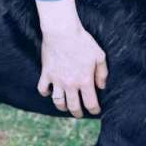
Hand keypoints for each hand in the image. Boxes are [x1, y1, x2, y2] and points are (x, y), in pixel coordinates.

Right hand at [35, 0, 107, 117]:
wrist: (62, 31)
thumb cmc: (83, 42)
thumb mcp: (99, 56)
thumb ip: (102, 73)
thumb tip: (102, 86)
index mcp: (85, 81)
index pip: (90, 103)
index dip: (94, 110)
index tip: (96, 110)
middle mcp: (70, 84)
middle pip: (73, 106)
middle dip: (78, 113)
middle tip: (80, 114)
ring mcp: (56, 80)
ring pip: (58, 102)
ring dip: (62, 107)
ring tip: (66, 107)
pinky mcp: (46, 73)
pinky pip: (42, 89)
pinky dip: (45, 93)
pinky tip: (49, 92)